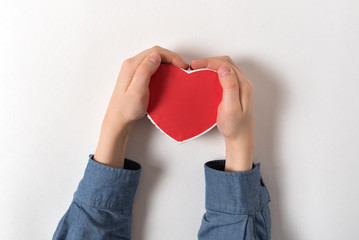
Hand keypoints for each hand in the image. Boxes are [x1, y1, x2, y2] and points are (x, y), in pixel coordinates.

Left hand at [94, 46, 187, 167]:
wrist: (118, 119)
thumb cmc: (127, 108)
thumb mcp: (137, 91)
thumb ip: (145, 72)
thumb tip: (156, 56)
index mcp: (132, 65)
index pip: (155, 52)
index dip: (171, 56)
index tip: (182, 66)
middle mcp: (131, 64)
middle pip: (155, 53)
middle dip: (171, 58)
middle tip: (183, 67)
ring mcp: (133, 69)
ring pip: (154, 59)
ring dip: (167, 62)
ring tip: (178, 70)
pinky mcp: (136, 75)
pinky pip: (151, 66)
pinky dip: (162, 67)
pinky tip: (168, 75)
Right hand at [190, 56, 253, 171]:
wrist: (240, 139)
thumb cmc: (235, 126)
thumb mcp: (231, 108)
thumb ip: (229, 87)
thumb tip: (223, 68)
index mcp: (243, 85)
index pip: (225, 64)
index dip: (209, 62)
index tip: (195, 65)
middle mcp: (243, 83)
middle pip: (226, 63)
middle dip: (209, 61)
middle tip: (194, 66)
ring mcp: (239, 87)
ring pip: (225, 68)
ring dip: (212, 66)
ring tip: (199, 69)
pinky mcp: (235, 92)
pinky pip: (224, 76)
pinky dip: (214, 73)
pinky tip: (206, 78)